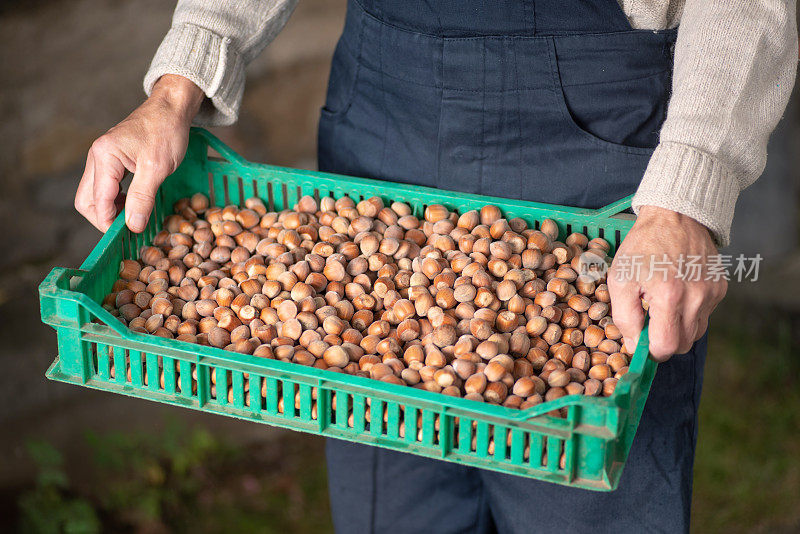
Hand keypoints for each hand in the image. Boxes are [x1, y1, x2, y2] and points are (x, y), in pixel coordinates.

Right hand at [74, 74, 203, 232]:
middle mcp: (97, 156)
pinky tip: (134, 205)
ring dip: (111, 210)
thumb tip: (132, 226)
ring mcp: (103, 157)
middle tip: (128, 231)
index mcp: (104, 156)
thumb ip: (143, 197)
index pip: (98, 201)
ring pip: (95, 194)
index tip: (127, 238)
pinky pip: (106, 186)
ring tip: (134, 219)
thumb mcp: (158, 168)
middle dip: (104, 219)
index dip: (110, 223)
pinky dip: (116, 200)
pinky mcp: (112, 159)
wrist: (172, 108)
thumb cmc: (167, 131)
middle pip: (88, 199)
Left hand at [607, 206, 726, 360]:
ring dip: (678, 328)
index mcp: (669, 296)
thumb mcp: (619, 280)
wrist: (675, 216)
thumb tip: (635, 345)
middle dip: (665, 342)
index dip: (651, 351)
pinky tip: (678, 293)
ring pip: (696, 333)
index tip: (641, 341)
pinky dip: (690, 312)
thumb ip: (625, 317)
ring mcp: (712, 293)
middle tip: (650, 323)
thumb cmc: (642, 247)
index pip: (666, 347)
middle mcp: (696, 297)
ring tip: (663, 305)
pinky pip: (705, 315)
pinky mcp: (721, 288)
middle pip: (684, 345)